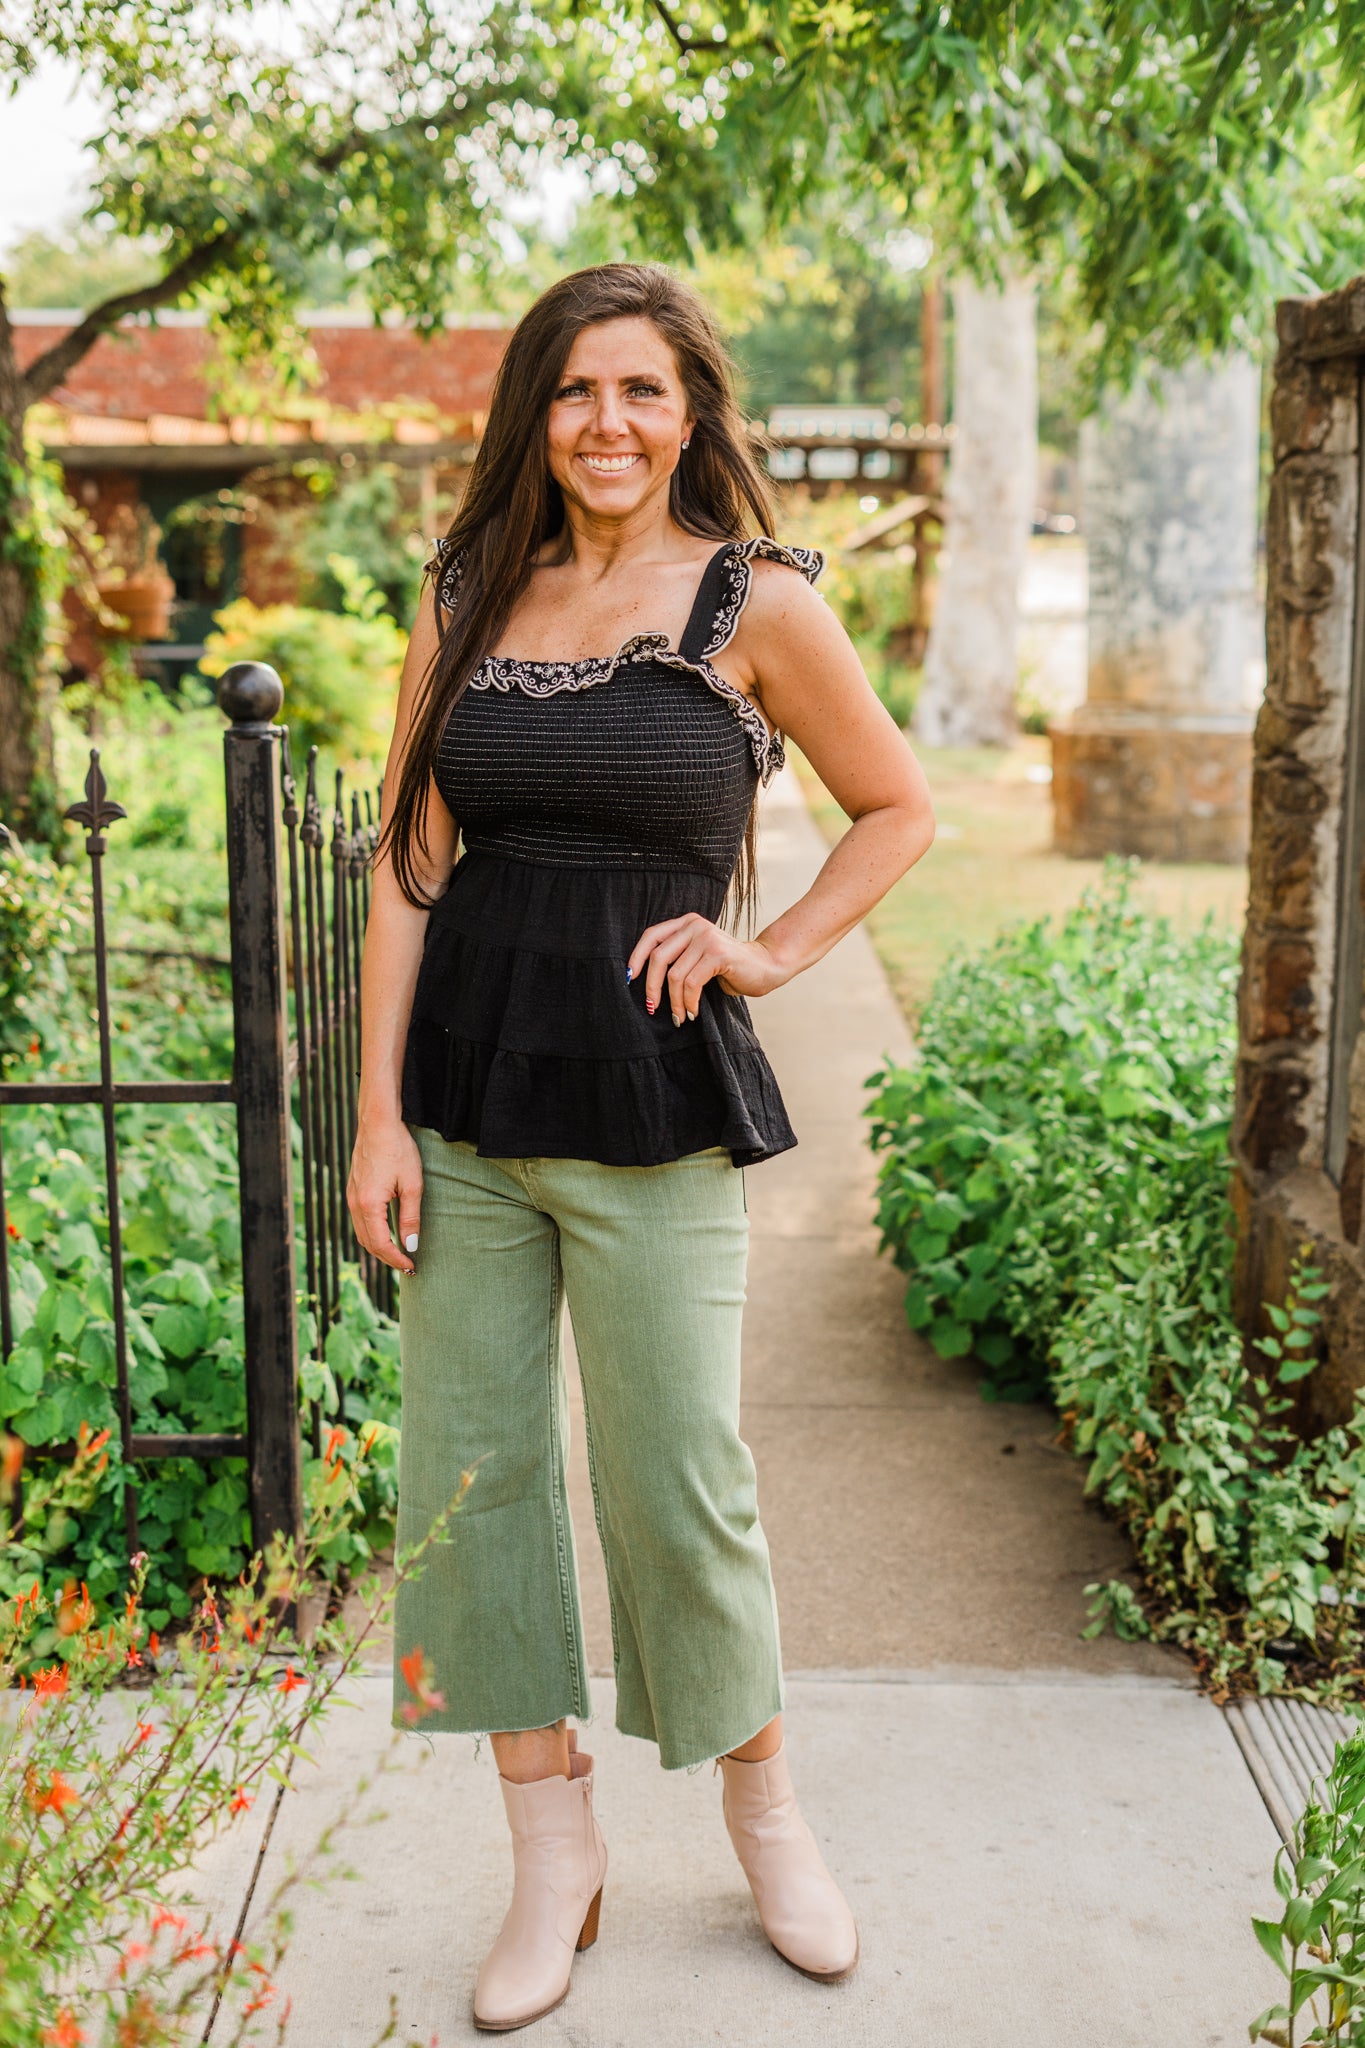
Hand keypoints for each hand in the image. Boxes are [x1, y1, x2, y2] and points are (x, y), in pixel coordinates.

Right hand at [347, 1117, 423, 1274]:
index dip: (396, 1259)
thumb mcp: (412, 1185)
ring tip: (399, 1254)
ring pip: (361, 1233)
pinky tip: (387, 1234)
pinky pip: (359, 1220)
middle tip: (407, 1266)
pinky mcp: (353, 1190)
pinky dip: (372, 1233)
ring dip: (379, 1247)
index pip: (380, 1244)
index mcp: (368, 1204)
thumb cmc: (398, 1150)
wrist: (378, 1123)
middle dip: (387, 1258)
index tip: (412, 1267)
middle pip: (367, 1243)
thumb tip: (410, 1245)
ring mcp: (351, 1196)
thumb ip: (410, 1217)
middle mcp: (354, 1203)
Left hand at [627, 915, 790, 1025]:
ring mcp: (706, 937)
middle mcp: (695, 925)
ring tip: (680, 1016)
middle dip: (651, 987)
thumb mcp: (698, 958)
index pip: (652, 936)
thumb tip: (644, 980)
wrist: (766, 966)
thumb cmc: (729, 968)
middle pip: (658, 958)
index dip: (636, 957)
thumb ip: (678, 958)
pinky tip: (693, 1012)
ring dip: (675, 1002)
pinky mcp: (717, 953)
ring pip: (675, 975)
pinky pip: (692, 983)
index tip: (630, 979)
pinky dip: (689, 1002)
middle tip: (653, 1008)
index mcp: (686, 923)